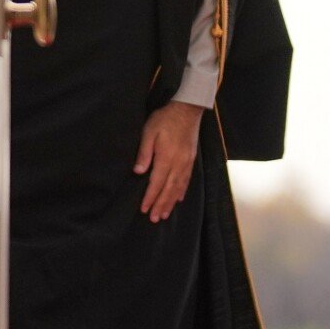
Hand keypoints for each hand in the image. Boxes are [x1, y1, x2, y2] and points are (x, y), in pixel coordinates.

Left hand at [133, 101, 203, 222]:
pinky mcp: (191, 159)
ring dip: (171, 202)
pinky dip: (182, 191)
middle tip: (155, 219)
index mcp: (166, 157)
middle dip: (161, 204)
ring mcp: (186, 162)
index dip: (150, 197)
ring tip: (165, 214)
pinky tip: (178, 199)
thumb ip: (144, 152)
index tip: (144, 210)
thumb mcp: (149, 131)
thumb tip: (138, 172)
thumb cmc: (165, 119)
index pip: (157, 182)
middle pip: (169, 189)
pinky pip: (187, 180)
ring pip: (178, 187)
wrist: (188, 109)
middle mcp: (178, 163)